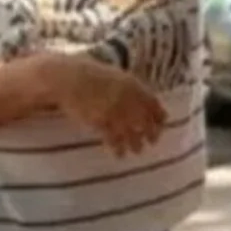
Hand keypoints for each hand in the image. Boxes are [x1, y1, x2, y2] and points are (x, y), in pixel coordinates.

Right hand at [43, 55, 165, 155]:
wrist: (68, 78)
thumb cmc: (91, 77)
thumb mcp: (116, 77)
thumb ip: (131, 89)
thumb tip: (146, 102)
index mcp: (132, 85)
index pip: (153, 103)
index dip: (159, 116)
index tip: (162, 125)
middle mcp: (126, 98)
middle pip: (144, 120)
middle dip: (151, 132)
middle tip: (153, 142)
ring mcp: (113, 110)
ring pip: (130, 132)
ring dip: (136, 143)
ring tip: (137, 151)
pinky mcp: (99, 120)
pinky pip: (113, 138)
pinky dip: (117, 147)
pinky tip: (119, 154)